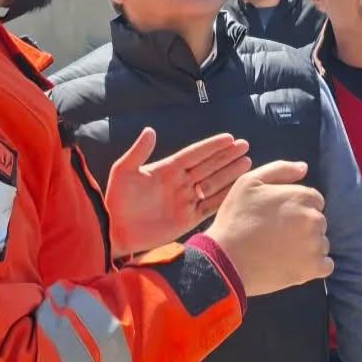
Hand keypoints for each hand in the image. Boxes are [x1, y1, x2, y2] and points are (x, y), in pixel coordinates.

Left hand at [106, 128, 250, 258]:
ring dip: (229, 173)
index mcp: (167, 169)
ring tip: (247, 162)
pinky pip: (209, 206)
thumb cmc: (116, 199)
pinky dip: (223, 197)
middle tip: (244, 146)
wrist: (114, 231)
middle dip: (226, 156)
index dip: (211, 146)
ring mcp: (185, 201)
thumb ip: (138, 152)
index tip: (229, 138)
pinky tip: (236, 188)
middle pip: (208, 166)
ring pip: (212, 184)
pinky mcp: (187, 219)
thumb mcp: (123, 172)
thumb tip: (150, 130)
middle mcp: (179, 183)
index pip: (194, 154)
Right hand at [204, 160, 333, 296]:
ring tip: (282, 251)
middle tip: (277, 235)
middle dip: (303, 226)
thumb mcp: (249, 182)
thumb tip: (304, 168)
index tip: (279, 218)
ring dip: (308, 246)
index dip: (296, 208)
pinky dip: (314, 266)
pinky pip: (326, 265)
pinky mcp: (313, 269)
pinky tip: (294, 264)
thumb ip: (280, 170)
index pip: (314, 200)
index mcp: (302, 196)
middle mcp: (314, 219)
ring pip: (321, 243)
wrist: (225, 261)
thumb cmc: (235, 218)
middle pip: (318, 221)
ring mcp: (316, 245)